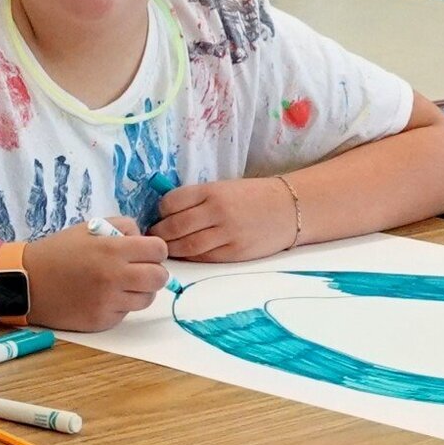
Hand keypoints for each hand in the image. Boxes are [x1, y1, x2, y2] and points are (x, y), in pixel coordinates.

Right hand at [22, 221, 171, 328]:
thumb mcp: (89, 227)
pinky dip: (119, 305)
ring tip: (119, 284)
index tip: (145, 253)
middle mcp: (114, 277)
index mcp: (113, 249)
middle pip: (160, 278)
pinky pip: (126, 313)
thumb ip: (122, 227)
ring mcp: (108, 302)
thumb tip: (143, 240)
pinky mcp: (101, 321)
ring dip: (139, 291)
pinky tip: (101, 297)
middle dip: (153, 272)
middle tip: (139, 271)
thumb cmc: (58, 252)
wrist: (26, 282)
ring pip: (147, 299)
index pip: (159, 251)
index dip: (155, 251)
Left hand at [152, 175, 302, 262]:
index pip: (171, 202)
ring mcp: (226, 234)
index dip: (161, 211)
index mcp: (212, 191)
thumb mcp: (224, 187)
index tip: (159, 215)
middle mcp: (217, 211)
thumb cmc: (252, 197)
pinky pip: (203, 257)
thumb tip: (166, 212)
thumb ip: (198, 199)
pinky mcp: (234, 252)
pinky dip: (188, 257)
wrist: (289, 208)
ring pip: (186, 246)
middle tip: (154, 237)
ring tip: (165, 248)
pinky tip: (184, 254)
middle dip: (159, 233)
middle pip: (174, 226)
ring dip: (171, 249)